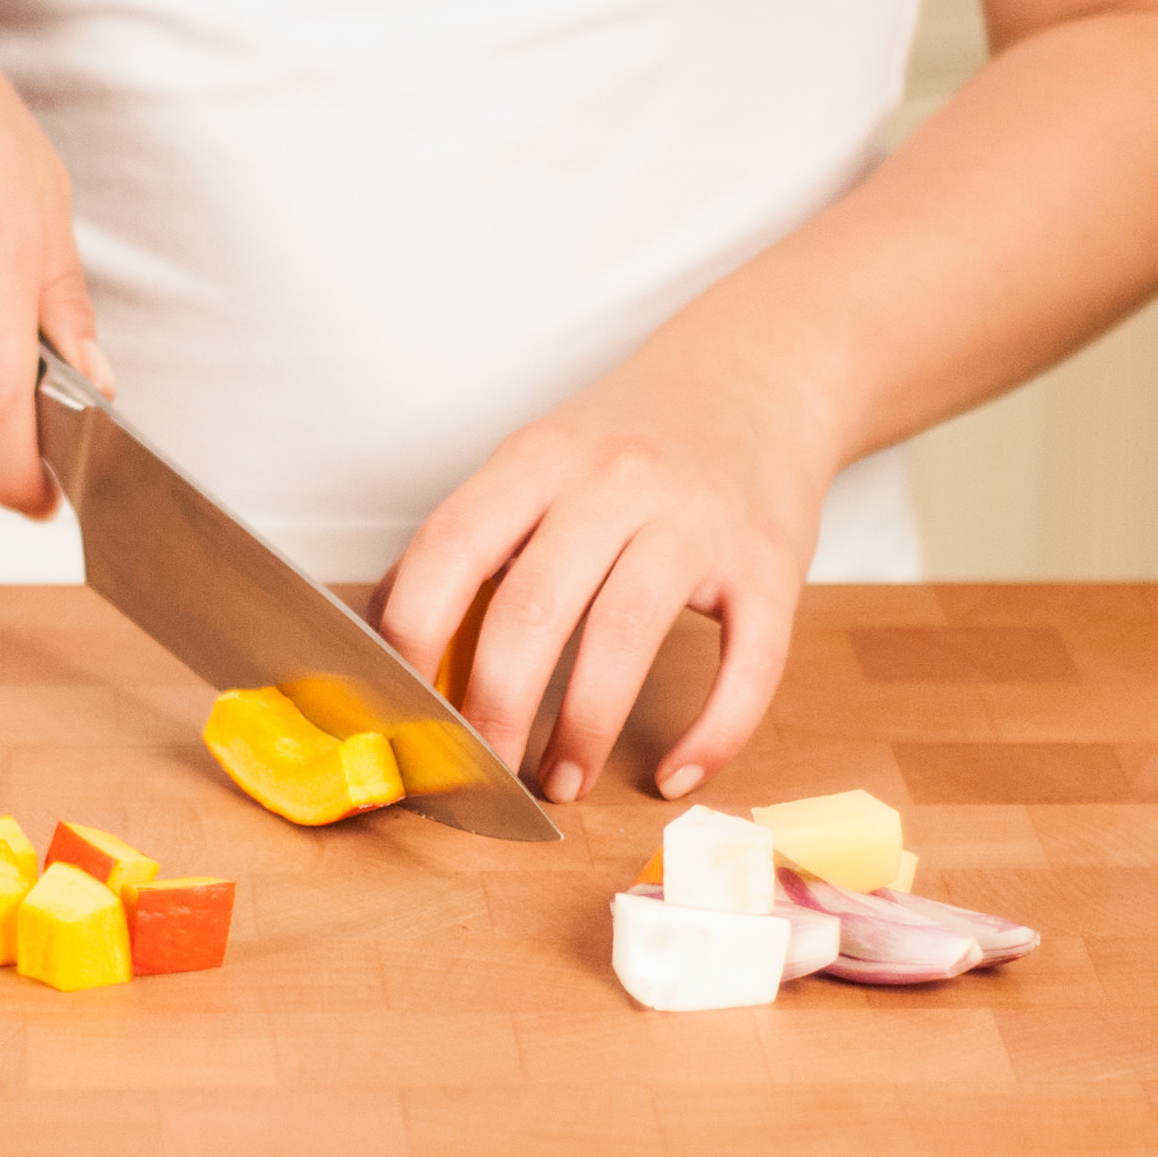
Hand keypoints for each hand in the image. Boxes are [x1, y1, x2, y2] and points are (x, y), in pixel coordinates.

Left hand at [374, 347, 839, 803]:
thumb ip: (473, 536)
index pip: (451, 548)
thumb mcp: (540, 457)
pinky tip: (674, 772)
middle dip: (495, 712)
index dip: (411, 638)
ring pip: (626, 636)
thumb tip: (386, 631)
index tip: (402, 708)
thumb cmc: (632, 437)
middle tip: (482, 774)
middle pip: (532, 608)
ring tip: (561, 782)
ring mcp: (699, 519)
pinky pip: (747, 663)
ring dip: (584, 729)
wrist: (761, 374)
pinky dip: (711, 733)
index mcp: (540, 457)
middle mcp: (616, 479)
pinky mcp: (771, 562)